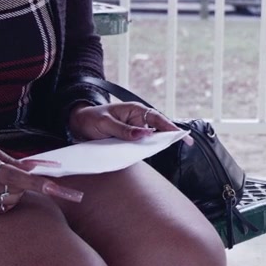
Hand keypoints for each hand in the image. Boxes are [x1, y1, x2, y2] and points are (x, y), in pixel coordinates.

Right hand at [0, 140, 83, 216]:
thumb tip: (35, 166)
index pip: (16, 177)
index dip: (38, 183)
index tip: (55, 188)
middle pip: (16, 191)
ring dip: (12, 193)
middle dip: (22, 184)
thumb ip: (10, 159)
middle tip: (11, 175)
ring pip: (9, 202)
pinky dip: (0, 202)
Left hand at [66, 102, 192, 144]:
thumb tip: (144, 135)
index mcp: (135, 110)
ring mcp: (134, 130)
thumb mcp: (105, 124)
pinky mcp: (129, 140)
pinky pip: (141, 145)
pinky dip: (146, 150)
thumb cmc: (91, 118)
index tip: (182, 135)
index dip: (170, 127)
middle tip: (187, 144)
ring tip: (169, 150)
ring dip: (158, 145)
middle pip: (158, 129)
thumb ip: (124, 130)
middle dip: (170, 136)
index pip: (157, 118)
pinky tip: (150, 155)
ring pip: (151, 139)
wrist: (78, 123)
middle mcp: (137, 120)